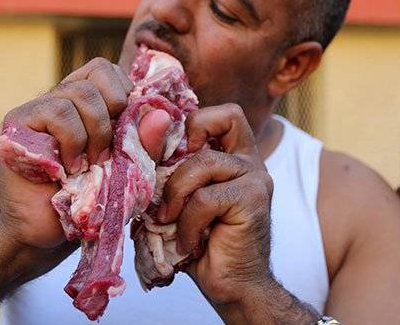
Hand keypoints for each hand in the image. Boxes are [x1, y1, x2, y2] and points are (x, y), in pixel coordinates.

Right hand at [0, 58, 132, 248]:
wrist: (49, 230)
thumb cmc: (90, 197)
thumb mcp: (129, 169)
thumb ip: (146, 143)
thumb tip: (162, 114)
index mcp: (90, 102)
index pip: (110, 70)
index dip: (124, 92)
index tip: (123, 128)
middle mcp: (64, 97)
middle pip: (99, 74)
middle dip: (113, 115)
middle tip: (107, 153)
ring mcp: (39, 107)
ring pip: (80, 92)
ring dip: (94, 133)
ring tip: (88, 164)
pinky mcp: (18, 121)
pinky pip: (58, 111)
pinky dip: (73, 140)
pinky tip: (69, 167)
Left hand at [156, 104, 274, 305]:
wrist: (232, 285)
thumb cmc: (199, 241)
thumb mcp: (176, 197)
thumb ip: (165, 165)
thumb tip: (144, 126)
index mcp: (234, 155)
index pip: (223, 113)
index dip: (195, 123)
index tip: (171, 155)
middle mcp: (250, 160)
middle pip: (225, 117)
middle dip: (185, 145)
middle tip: (170, 182)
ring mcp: (256, 177)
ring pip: (205, 162)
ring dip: (176, 193)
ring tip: (170, 220)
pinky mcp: (254, 199)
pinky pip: (206, 198)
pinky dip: (188, 222)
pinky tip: (189, 241)